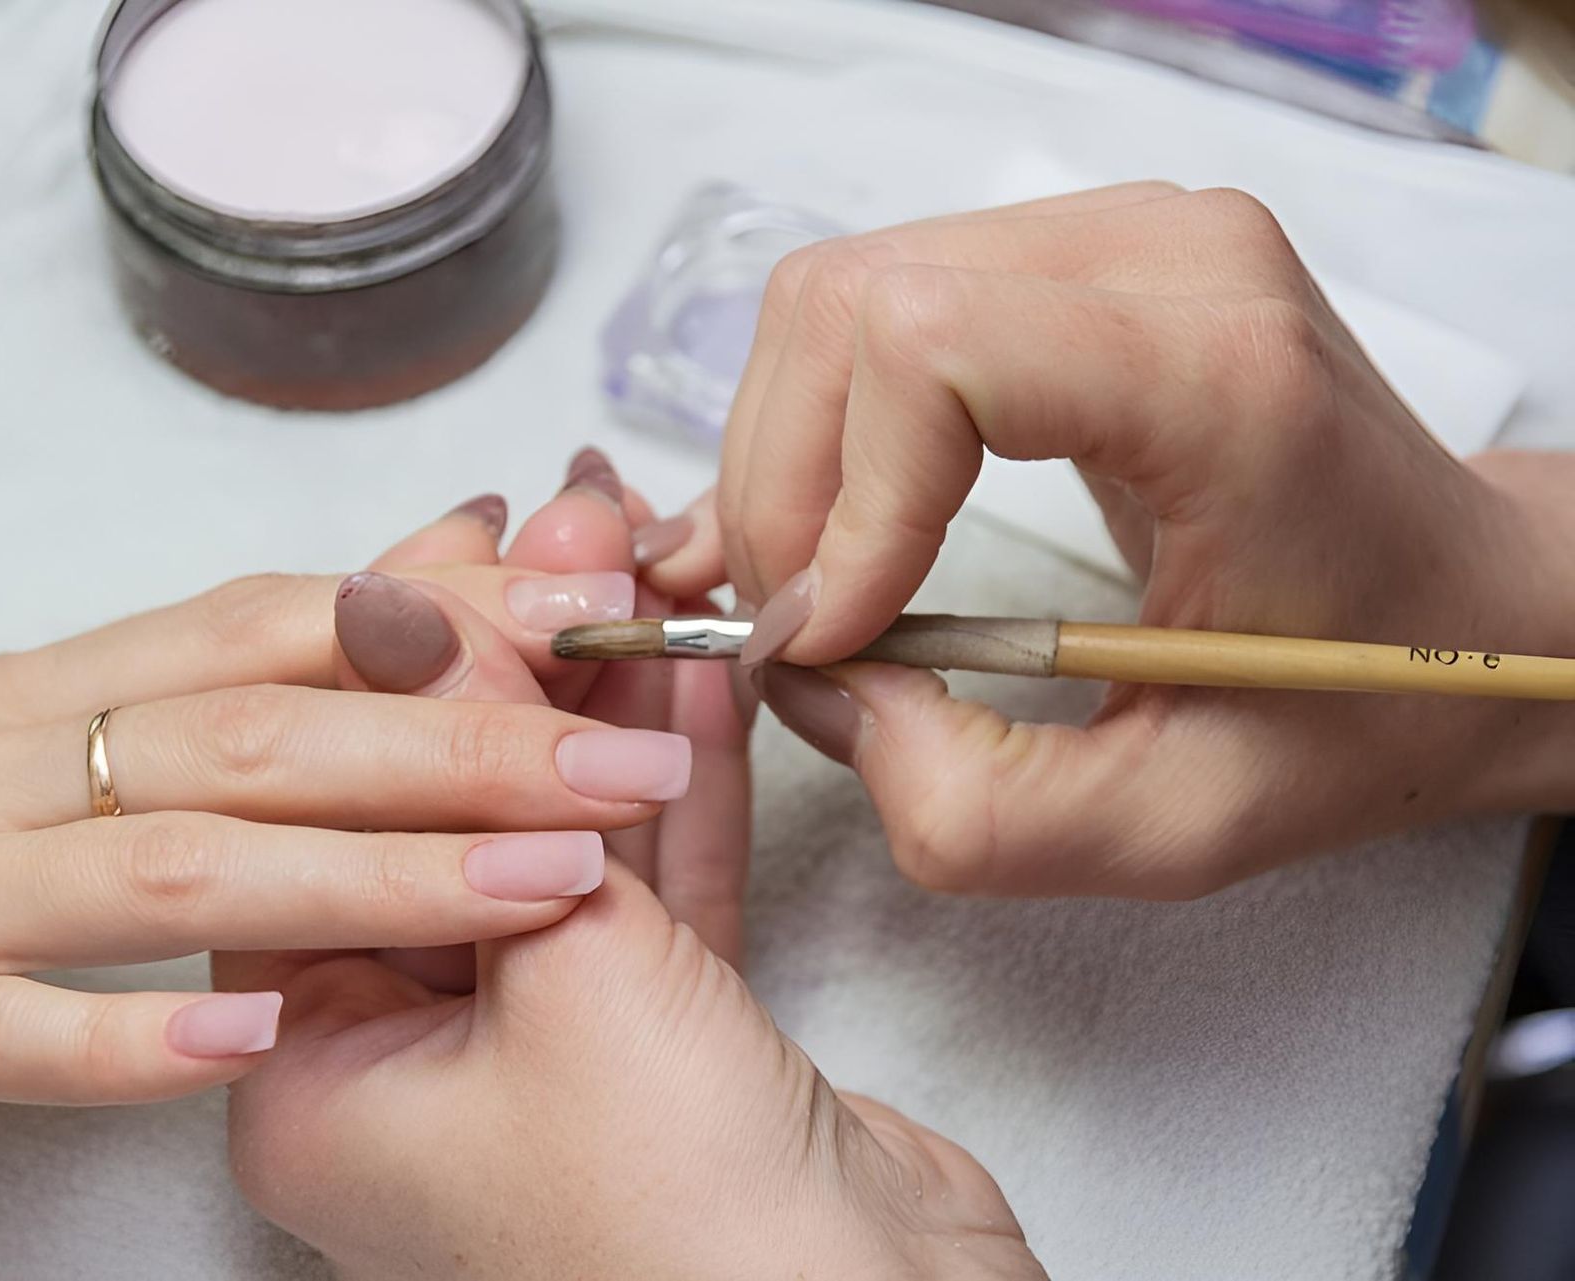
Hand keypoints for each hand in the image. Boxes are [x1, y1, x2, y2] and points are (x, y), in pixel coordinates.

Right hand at [0, 496, 687, 1156]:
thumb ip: (178, 676)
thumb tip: (364, 602)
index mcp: (49, 691)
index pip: (280, 626)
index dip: (452, 614)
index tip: (603, 604)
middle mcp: (5, 764)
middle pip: (270, 733)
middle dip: (471, 742)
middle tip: (638, 755)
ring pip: (175, 862)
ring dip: (371, 873)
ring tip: (540, 888)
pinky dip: (126, 1031)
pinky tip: (253, 1042)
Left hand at [228, 522, 1039, 1276]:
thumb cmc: (676, 1230)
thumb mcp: (560, 967)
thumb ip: (490, 774)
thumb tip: (423, 607)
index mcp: (310, 1078)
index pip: (321, 817)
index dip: (396, 666)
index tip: (461, 547)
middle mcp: (406, 1069)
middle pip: (440, 812)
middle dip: (512, 666)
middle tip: (564, 534)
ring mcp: (537, 1058)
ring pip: (559, 838)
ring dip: (603, 705)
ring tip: (639, 562)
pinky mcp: (658, 1050)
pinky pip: (649, 890)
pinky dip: (675, 783)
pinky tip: (694, 670)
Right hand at [700, 181, 1574, 897]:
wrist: (1465, 609)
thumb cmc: (1351, 703)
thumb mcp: (1176, 828)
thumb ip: (977, 810)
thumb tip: (819, 689)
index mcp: (1224, 381)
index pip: (935, 350)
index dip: (841, 502)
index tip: (841, 640)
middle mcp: (1168, 257)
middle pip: (852, 309)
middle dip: (783, 491)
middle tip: (805, 635)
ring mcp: (1118, 232)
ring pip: (837, 300)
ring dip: (788, 459)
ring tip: (820, 592)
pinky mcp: (1073, 250)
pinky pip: (875, 305)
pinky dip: (820, 424)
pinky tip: (827, 529)